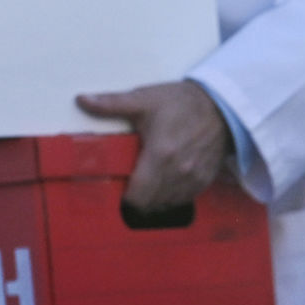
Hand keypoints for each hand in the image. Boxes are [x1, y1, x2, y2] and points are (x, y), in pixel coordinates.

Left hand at [78, 79, 237, 217]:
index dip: (125, 199)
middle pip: (151, 204)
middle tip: (130, 188)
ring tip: (147, 187)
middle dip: (138, 200)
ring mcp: (193, 178)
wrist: (222, 106)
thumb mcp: (144, 99)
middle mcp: (178, 172)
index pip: (138, 195)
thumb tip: (82, 100)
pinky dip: (172, 197)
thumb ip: (111, 103)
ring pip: (167, 205)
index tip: (119, 191)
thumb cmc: (182, 102)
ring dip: (155, 201)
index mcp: (160, 154)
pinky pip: (184, 200)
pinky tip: (166, 185)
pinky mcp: (205, 180)